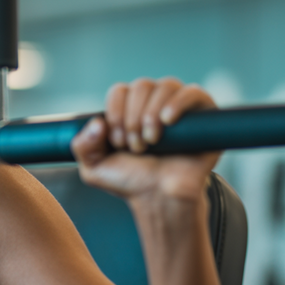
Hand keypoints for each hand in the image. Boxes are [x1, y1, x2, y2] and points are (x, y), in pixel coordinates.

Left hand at [70, 78, 220, 204]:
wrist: (161, 198)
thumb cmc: (130, 181)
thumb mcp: (94, 168)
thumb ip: (82, 146)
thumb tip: (96, 122)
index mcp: (129, 109)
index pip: (119, 91)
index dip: (115, 113)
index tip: (118, 142)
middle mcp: (153, 103)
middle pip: (141, 86)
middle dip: (133, 118)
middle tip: (136, 146)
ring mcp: (179, 107)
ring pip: (165, 86)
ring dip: (151, 114)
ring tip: (152, 141)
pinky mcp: (203, 116)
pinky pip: (193, 92)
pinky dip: (178, 102)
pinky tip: (167, 120)